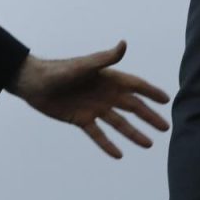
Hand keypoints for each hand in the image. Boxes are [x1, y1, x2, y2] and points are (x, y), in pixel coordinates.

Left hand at [9, 41, 170, 157]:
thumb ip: (105, 58)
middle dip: (148, 116)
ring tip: (148, 145)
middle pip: (131, 107)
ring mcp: (93, 107)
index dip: (150, 92)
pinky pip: (98, 134)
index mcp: (107, 78)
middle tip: (165, 128)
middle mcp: (103, 94)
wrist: (33, 83)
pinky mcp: (80, 119)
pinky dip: (108, 144)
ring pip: (118, 123)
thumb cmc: (58, 71)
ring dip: (133, 133)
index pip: (135, 86)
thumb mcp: (83, 66)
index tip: (166, 100)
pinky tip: (118, 155)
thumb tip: (124, 44)